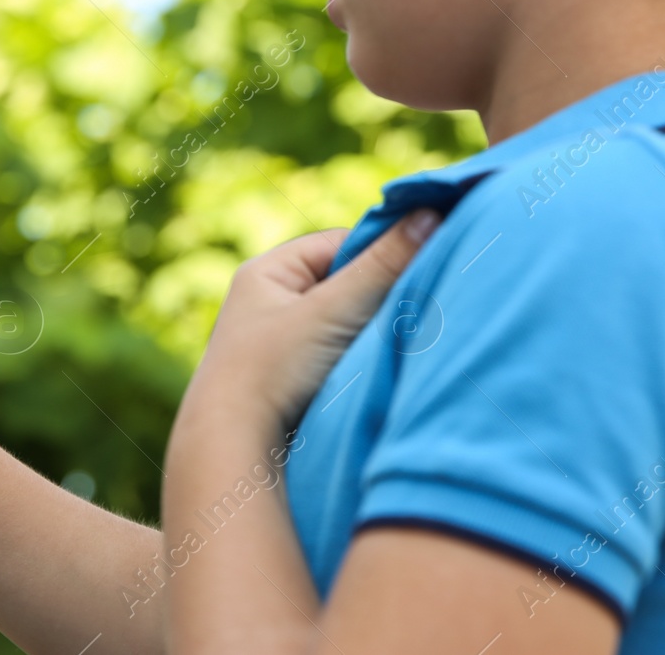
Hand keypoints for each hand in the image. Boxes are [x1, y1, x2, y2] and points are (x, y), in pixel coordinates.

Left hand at [185, 209, 440, 434]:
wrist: (232, 451)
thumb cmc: (274, 371)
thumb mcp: (333, 310)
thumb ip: (384, 264)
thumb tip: (431, 213)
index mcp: (267, 272)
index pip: (342, 243)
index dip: (384, 252)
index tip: (424, 264)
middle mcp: (269, 303)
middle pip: (346, 283)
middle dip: (381, 295)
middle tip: (419, 304)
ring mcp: (279, 344)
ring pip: (346, 323)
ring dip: (374, 331)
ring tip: (401, 341)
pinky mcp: (292, 382)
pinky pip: (340, 356)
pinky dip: (362, 360)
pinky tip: (381, 369)